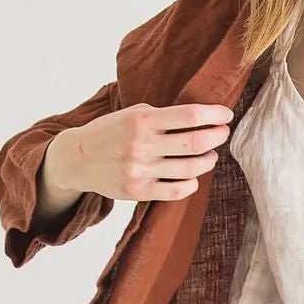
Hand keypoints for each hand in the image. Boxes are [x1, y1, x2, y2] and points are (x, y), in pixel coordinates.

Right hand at [42, 98, 234, 214]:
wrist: (77, 158)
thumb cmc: (110, 131)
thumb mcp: (131, 113)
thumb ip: (161, 114)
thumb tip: (199, 117)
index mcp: (142, 120)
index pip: (189, 116)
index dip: (214, 115)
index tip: (226, 115)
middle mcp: (142, 145)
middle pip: (196, 143)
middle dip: (217, 137)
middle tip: (222, 134)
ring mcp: (140, 170)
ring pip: (190, 169)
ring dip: (208, 161)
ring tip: (210, 155)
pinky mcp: (138, 191)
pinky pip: (176, 190)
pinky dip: (191, 183)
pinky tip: (193, 176)